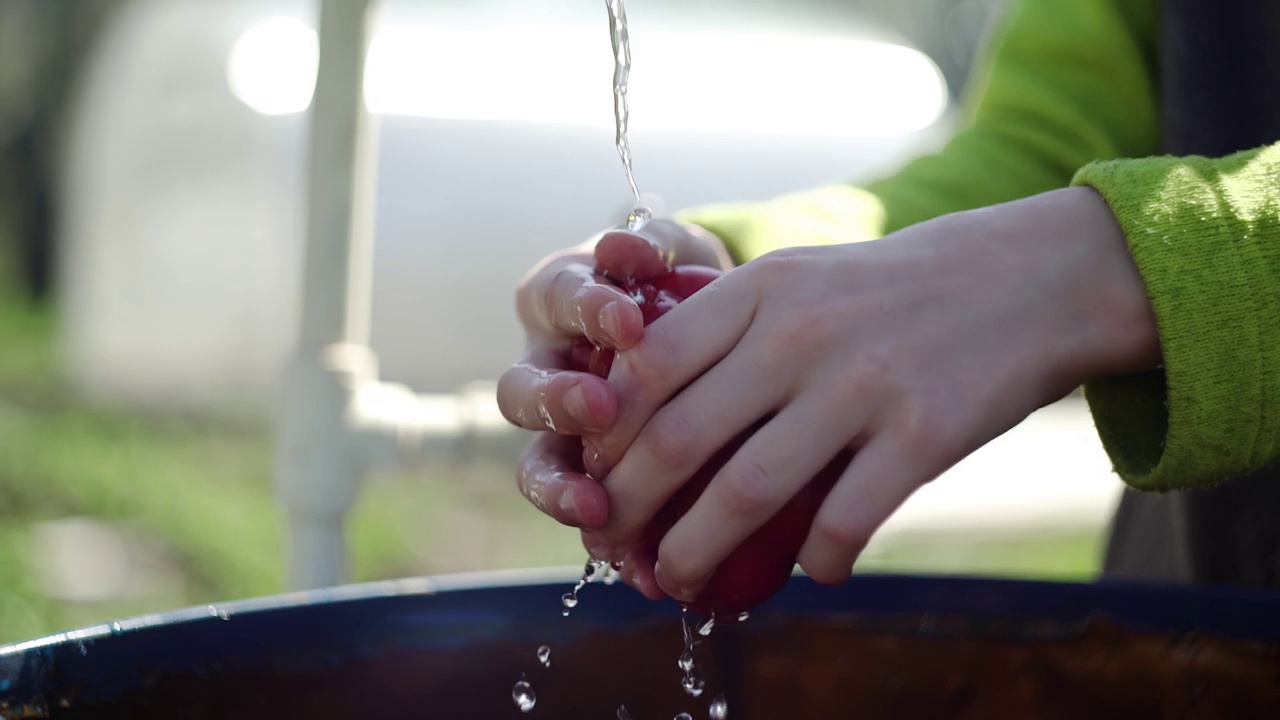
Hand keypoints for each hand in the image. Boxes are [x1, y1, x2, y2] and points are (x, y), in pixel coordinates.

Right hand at [497, 216, 732, 529]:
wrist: (721, 343)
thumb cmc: (683, 286)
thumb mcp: (677, 253)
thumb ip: (656, 245)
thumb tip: (628, 246)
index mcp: (559, 304)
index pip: (554, 301)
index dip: (584, 311)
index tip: (627, 321)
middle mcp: (547, 371)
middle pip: (520, 392)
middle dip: (556, 403)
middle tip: (602, 408)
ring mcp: (564, 436)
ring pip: (536, 465)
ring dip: (560, 489)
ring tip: (594, 510)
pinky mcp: (593, 484)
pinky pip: (587, 518)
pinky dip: (612, 545)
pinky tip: (641, 568)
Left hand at [584, 187, 1160, 601]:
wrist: (1025, 279)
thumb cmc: (891, 290)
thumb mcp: (801, 279)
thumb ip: (728, 327)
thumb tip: (648, 407)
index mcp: (760, 289)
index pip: (647, 367)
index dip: (606, 435)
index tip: (594, 475)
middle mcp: (799, 332)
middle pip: (679, 439)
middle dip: (628, 507)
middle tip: (613, 544)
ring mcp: (861, 384)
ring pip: (747, 492)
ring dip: (696, 551)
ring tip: (677, 581)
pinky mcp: (921, 434)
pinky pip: (844, 522)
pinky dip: (816, 562)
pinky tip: (810, 572)